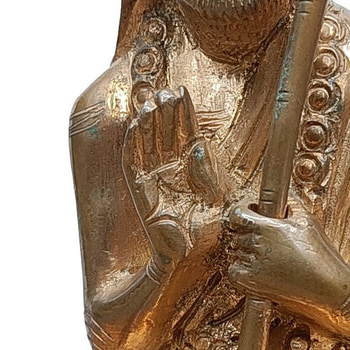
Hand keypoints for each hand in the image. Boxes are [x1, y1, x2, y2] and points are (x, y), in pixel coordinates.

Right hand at [123, 88, 224, 266]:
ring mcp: (154, 177)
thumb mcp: (216, 198)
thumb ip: (208, 172)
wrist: (187, 257)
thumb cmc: (205, 231)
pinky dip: (133, 144)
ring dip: (148, 122)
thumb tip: (199, 146)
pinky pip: (133, 162)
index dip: (183, 113)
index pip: (185, 133)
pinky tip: (135, 126)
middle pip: (165, 133)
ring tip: (151, 103)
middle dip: (166, 112)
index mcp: (191, 168)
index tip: (182, 92)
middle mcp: (171, 169)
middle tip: (166, 92)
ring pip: (148, 143)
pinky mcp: (139, 189)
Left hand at [225, 198, 349, 315]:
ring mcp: (253, 265)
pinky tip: (257, 266)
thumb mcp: (308, 221)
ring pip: (236, 251)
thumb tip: (282, 199)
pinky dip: (240, 268)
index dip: (242, 211)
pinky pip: (234, 271)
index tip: (251, 212)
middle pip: (236, 232)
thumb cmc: (320, 253)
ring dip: (246, 249)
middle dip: (247, 230)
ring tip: (266, 252)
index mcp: (267, 227)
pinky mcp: (252, 283)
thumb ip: (290, 205)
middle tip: (263, 234)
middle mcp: (257, 245)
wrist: (327, 285)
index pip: (236, 214)